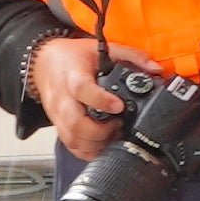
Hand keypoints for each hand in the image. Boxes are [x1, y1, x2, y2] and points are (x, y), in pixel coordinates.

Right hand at [28, 34, 127, 157]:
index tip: (119, 106)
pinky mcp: (59, 126)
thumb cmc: (72, 58)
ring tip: (113, 134)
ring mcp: (59, 115)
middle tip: (118, 125)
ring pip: (73, 139)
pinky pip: (71, 146)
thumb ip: (131, 56)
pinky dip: (88, 151)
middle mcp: (63, 99)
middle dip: (100, 131)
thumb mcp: (102, 49)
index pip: (82, 90)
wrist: (44, 64)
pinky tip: (102, 143)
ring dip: (96, 144)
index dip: (100, 100)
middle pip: (75, 124)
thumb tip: (155, 69)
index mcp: (73, 77)